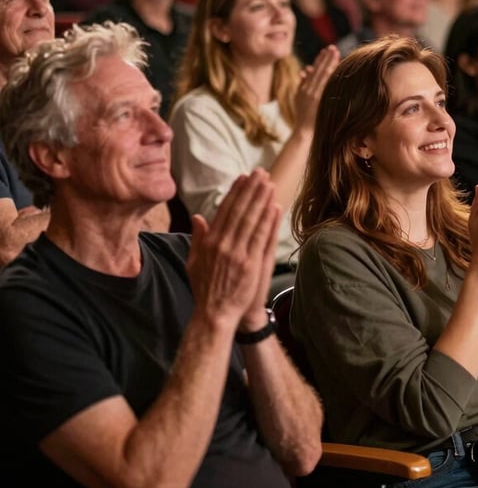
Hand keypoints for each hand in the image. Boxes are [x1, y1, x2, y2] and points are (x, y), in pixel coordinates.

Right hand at [186, 170, 279, 329]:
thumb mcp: (193, 262)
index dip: (235, 192)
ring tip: (268, 183)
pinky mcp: (250, 263)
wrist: (214, 314)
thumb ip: (197, 238)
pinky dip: (267, 221)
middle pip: (239, 210)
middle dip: (250, 189)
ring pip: (251, 220)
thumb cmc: (204, 290)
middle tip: (260, 172)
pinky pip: (260, 237)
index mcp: (209, 242)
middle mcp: (222, 244)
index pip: (224, 210)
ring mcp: (237, 253)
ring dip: (260, 199)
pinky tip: (273, 206)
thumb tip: (198, 217)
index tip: (243, 178)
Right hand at [294, 45, 339, 132]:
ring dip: (329, 63)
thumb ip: (302, 84)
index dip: (320, 59)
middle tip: (333, 47)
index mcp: (304, 88)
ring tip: (335, 53)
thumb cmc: (302, 115)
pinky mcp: (318, 100)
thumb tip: (304, 71)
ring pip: (322, 75)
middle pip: (318, 70)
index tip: (326, 50)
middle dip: (326, 58)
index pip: (313, 70)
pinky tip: (336, 68)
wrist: (303, 131)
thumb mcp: (299, 97)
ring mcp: (314, 94)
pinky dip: (330, 76)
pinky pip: (325, 85)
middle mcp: (308, 89)